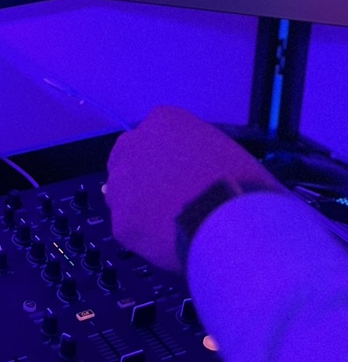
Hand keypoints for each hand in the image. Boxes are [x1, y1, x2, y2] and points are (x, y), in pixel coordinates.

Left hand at [104, 106, 280, 271]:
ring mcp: (121, 183)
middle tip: (169, 197)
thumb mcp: (229, 151)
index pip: (154, 135)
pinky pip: (128, 227)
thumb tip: (210, 170)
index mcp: (163, 122)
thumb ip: (204, 153)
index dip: (167, 158)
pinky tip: (168, 240)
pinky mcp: (119, 220)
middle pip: (129, 159)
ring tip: (171, 222)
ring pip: (121, 194)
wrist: (229, 223)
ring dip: (140, 205)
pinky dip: (145, 235)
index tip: (180, 174)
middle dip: (144, 176)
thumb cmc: (241, 184)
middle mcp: (133, 145)